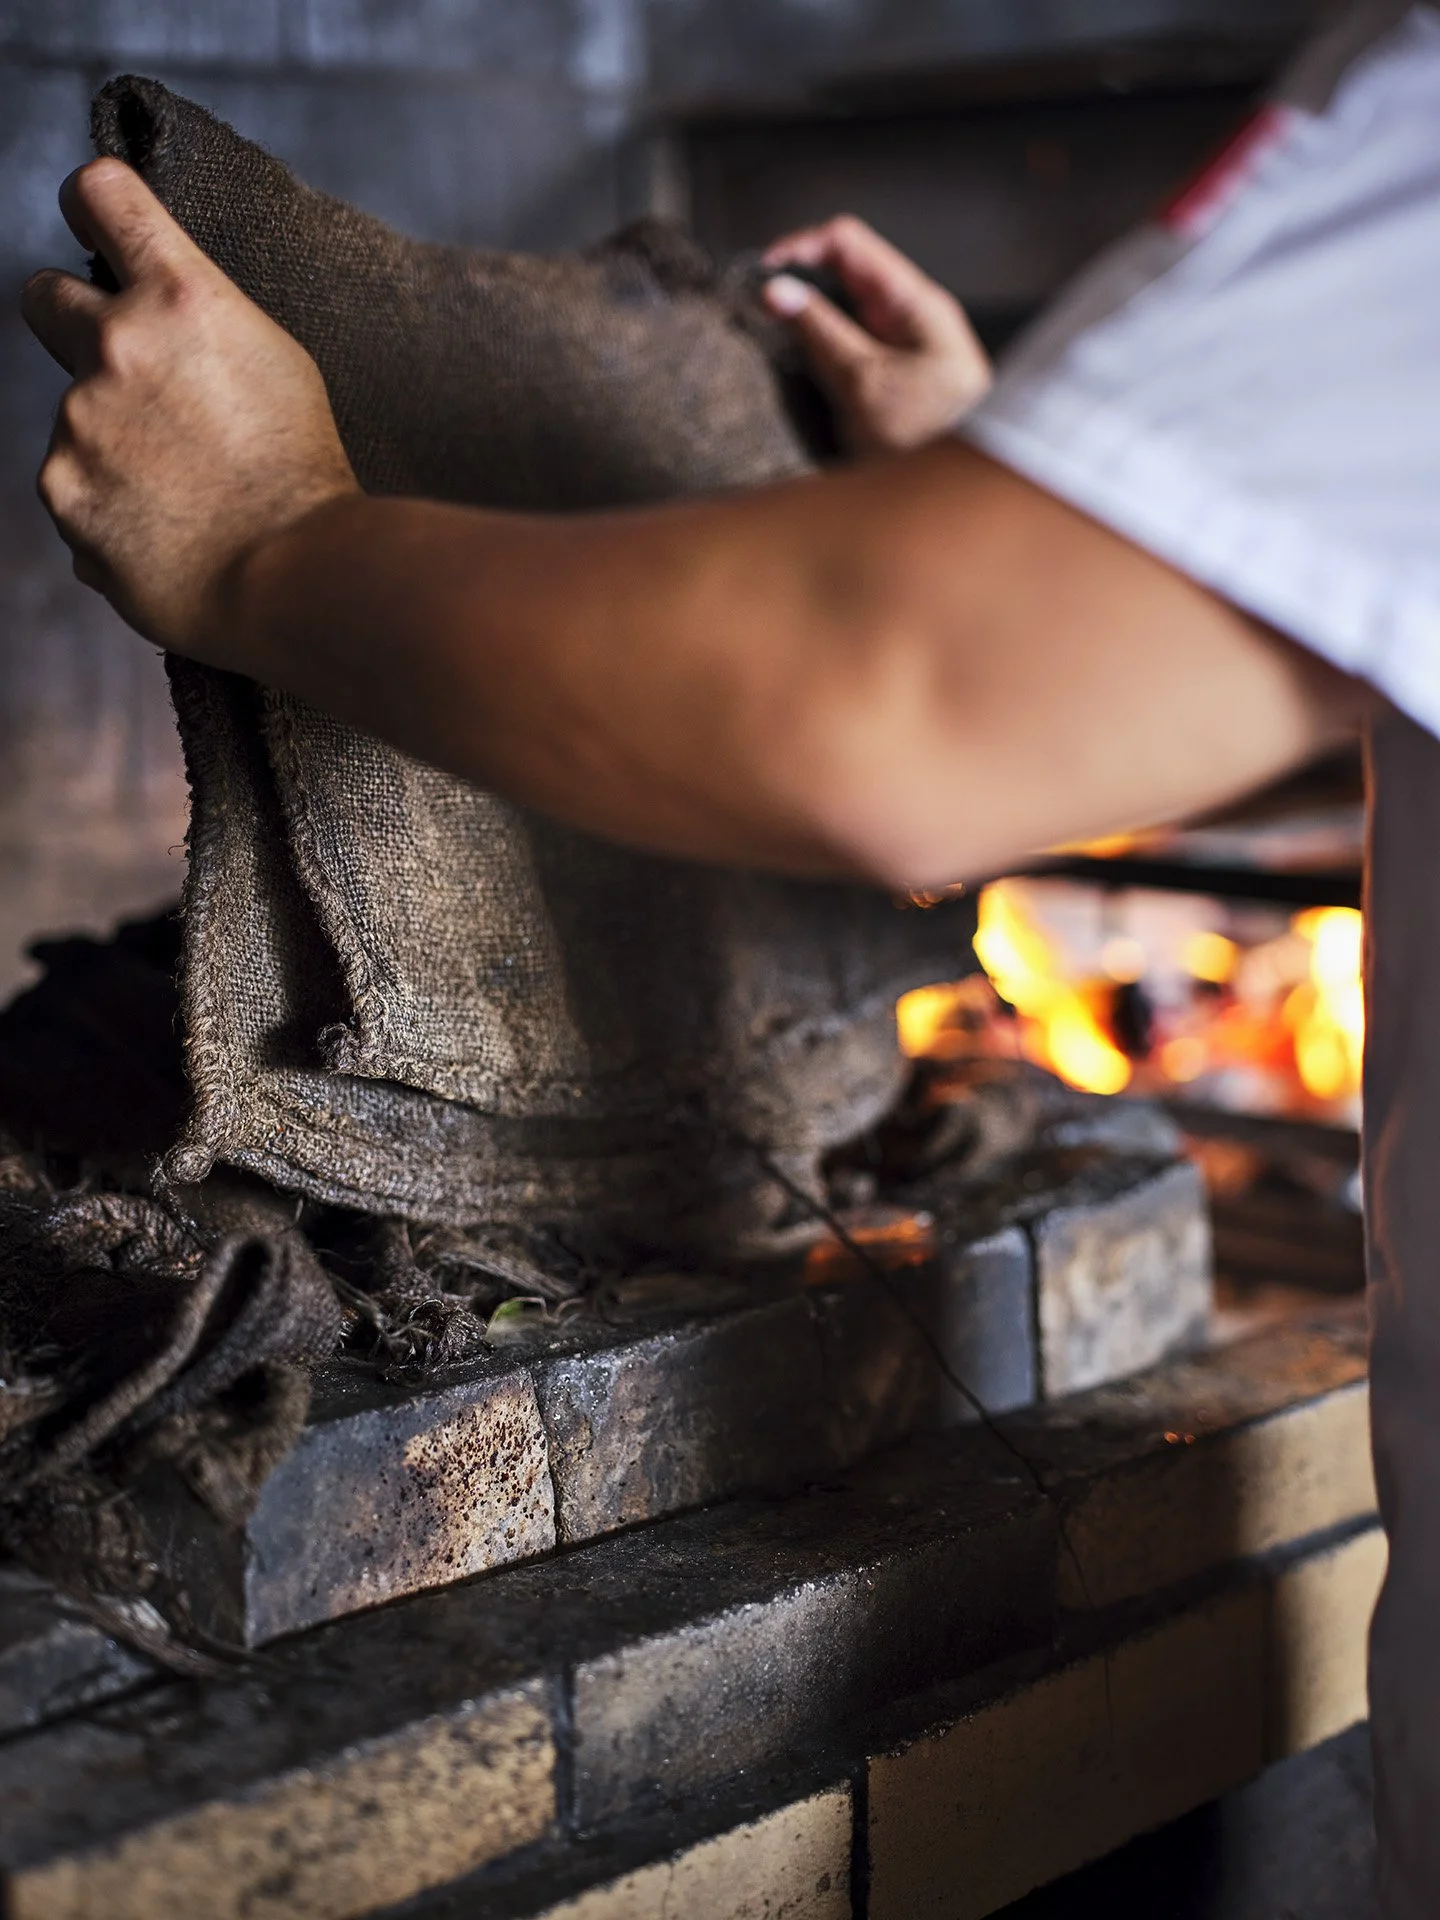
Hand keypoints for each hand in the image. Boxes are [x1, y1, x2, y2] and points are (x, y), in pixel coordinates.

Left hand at [21, 158, 356, 657]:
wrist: (295, 576)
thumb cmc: (304, 473)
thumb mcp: (275, 363)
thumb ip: (201, 326)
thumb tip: (149, 322)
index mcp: (179, 297)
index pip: (101, 194)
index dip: (91, 202)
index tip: (92, 218)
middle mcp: (114, 347)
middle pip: (44, 297)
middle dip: (74, 323)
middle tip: (127, 374)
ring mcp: (78, 422)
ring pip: (77, 417)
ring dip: (114, 444)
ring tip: (185, 494)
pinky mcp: (62, 492)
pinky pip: (77, 489)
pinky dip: (111, 508)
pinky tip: (167, 534)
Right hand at [763, 216, 990, 455]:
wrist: (960, 484)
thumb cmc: (926, 437)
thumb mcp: (864, 384)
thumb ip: (820, 332)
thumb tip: (776, 290)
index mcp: (913, 300)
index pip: (848, 243)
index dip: (801, 247)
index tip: (763, 275)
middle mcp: (910, 309)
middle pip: (845, 270)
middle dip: (801, 282)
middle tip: (761, 310)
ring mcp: (903, 335)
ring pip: (845, 303)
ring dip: (809, 315)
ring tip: (777, 336)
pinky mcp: (893, 362)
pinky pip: (851, 334)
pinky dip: (823, 340)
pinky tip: (803, 360)